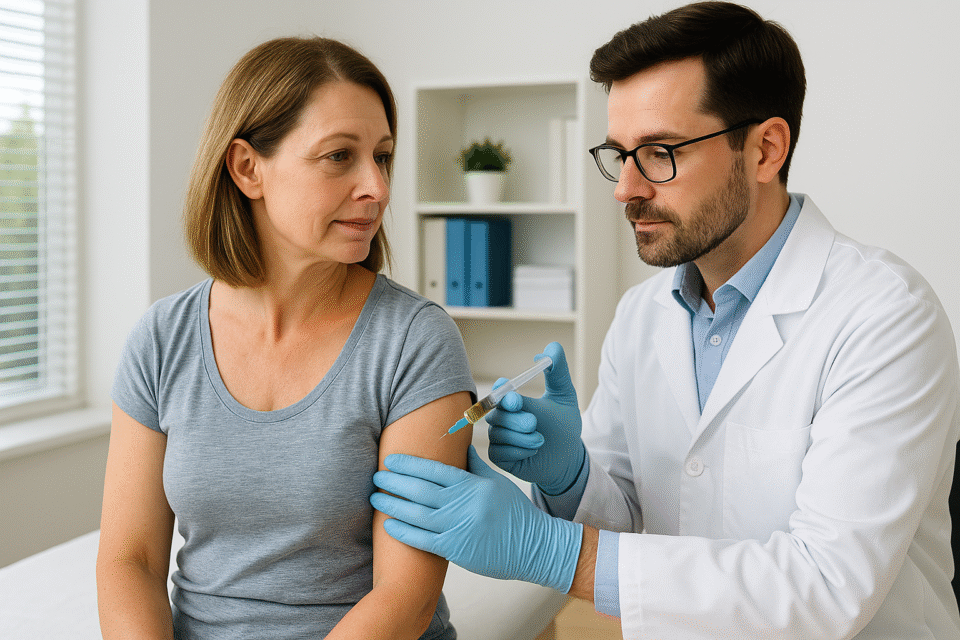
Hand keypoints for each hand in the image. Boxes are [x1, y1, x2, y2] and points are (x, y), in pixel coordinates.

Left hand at [370, 446, 582, 592]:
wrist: (534, 546)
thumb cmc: (515, 512)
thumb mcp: (496, 482)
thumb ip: (475, 465)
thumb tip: (462, 445)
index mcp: (471, 485)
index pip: (433, 470)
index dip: (409, 464)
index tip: (391, 459)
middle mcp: (461, 504)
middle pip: (419, 490)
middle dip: (394, 481)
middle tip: (376, 475)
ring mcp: (457, 528)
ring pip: (416, 514)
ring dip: (392, 505)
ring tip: (375, 497)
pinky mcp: (455, 550)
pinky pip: (423, 540)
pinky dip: (404, 532)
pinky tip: (389, 525)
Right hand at [486, 342, 585, 494]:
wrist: (568, 456)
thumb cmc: (563, 424)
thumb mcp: (565, 396)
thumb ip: (558, 371)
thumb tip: (552, 347)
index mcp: (513, 400)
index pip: (499, 391)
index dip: (502, 393)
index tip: (515, 397)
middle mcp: (501, 417)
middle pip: (497, 415)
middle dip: (517, 420)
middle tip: (534, 423)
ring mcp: (498, 437)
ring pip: (499, 434)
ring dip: (524, 438)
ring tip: (541, 439)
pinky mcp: (499, 456)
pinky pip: (501, 452)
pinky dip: (520, 451)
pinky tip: (533, 450)